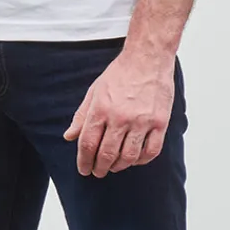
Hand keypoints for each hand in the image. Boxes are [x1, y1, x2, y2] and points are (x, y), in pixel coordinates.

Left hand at [63, 50, 174, 175]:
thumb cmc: (120, 73)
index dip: (84, 161)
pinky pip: (151, 151)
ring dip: (119, 166)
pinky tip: (135, 159)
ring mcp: (142, 121)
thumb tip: (69, 136)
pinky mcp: (159, 122)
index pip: (88, 144)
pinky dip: (141, 160)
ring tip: (114, 167)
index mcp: (101, 109)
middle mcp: (120, 117)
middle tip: (98, 172)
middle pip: (107, 154)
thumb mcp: (94, 91)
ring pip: (128, 157)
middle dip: (99, 168)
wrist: (147, 58)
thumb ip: (81, 116)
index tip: (84, 169)